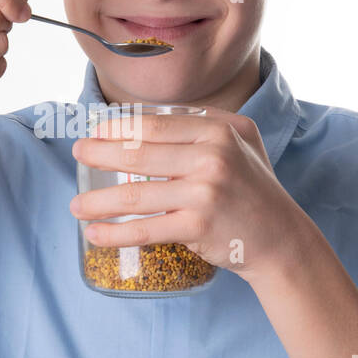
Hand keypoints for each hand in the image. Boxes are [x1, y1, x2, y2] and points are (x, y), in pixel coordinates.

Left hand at [68, 107, 309, 283]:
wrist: (282, 238)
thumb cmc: (254, 189)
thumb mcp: (240, 143)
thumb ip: (202, 126)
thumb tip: (144, 118)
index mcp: (219, 130)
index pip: (155, 124)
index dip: (118, 127)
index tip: (95, 131)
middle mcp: (213, 156)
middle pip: (140, 153)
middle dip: (100, 154)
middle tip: (78, 155)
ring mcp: (205, 192)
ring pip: (136, 195)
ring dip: (98, 202)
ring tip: (75, 205)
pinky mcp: (198, 226)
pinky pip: (146, 229)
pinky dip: (115, 233)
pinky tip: (94, 233)